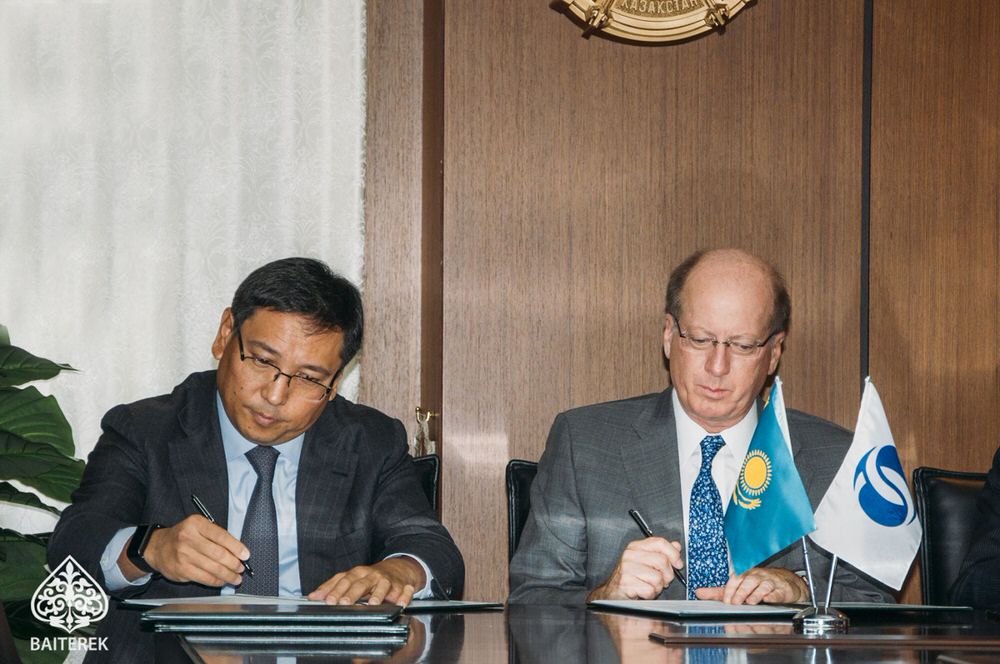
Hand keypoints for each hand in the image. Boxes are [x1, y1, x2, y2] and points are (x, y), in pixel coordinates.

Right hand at [119, 515, 248, 586]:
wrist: (158, 547)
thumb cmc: (184, 536)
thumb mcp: (199, 527)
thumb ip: (216, 535)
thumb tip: (238, 550)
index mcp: (196, 524)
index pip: (221, 536)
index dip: (236, 547)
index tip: (246, 555)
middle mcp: (189, 538)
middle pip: (218, 554)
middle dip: (234, 563)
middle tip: (241, 568)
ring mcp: (184, 555)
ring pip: (213, 568)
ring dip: (228, 575)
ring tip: (236, 578)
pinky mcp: (181, 570)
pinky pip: (204, 577)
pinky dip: (216, 581)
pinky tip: (223, 581)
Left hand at [307, 556, 425, 605]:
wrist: (398, 569)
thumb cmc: (370, 577)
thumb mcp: (352, 579)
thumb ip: (332, 587)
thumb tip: (312, 596)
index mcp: (357, 573)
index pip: (344, 580)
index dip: (335, 590)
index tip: (327, 600)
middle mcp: (371, 575)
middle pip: (361, 583)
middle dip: (352, 593)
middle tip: (343, 603)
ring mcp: (387, 581)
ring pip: (382, 585)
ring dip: (378, 593)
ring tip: (373, 603)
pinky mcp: (401, 587)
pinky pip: (404, 591)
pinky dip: (404, 596)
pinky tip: (400, 603)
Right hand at [586, 537, 683, 600]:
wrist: (613, 594)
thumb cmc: (631, 578)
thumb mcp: (646, 562)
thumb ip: (662, 552)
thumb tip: (676, 546)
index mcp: (636, 547)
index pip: (659, 542)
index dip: (673, 553)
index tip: (678, 563)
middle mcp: (630, 555)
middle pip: (662, 561)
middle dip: (667, 575)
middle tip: (662, 580)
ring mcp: (626, 568)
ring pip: (657, 577)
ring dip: (657, 587)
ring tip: (649, 586)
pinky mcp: (626, 583)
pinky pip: (649, 590)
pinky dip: (650, 595)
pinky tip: (642, 593)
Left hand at [694, 567, 808, 604]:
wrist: (782, 584)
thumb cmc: (757, 585)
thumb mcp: (736, 588)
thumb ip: (718, 592)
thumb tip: (699, 593)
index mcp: (744, 574)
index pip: (735, 578)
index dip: (730, 589)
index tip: (727, 601)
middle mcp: (757, 576)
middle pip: (748, 581)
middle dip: (741, 592)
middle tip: (736, 603)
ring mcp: (770, 582)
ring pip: (763, 585)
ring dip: (756, 593)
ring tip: (750, 602)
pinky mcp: (782, 590)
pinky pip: (778, 592)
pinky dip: (773, 596)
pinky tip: (768, 600)